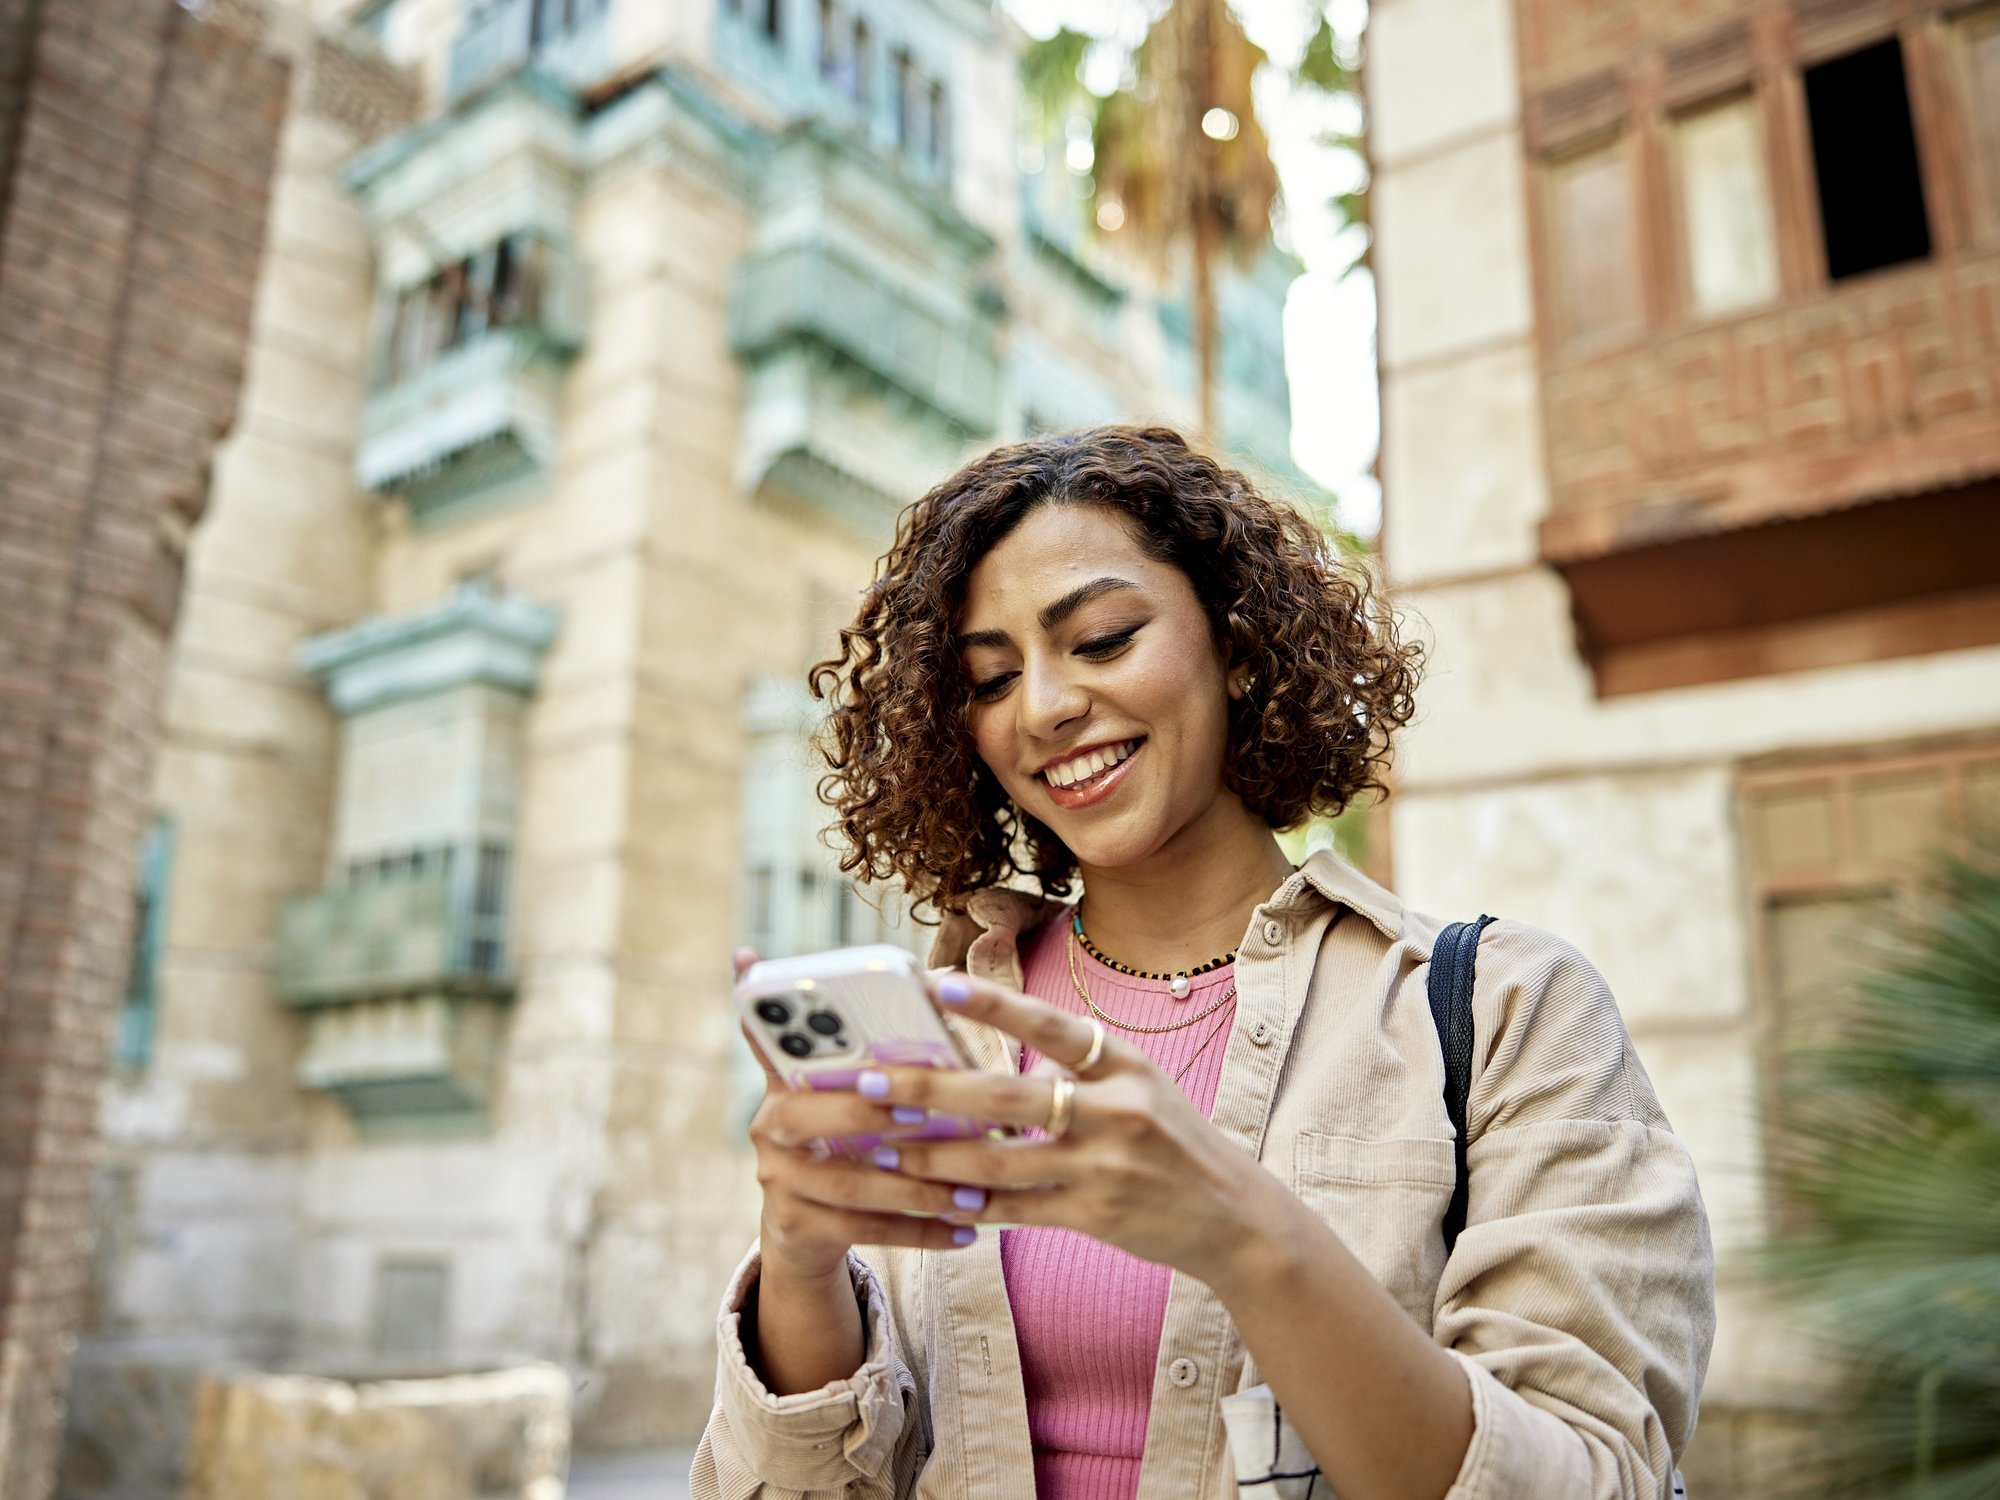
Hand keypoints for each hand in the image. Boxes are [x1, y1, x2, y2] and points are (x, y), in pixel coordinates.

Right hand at [735, 948, 982, 1285]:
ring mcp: (777, 1180)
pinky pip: (862, 1230)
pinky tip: (965, 1231)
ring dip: (915, 1187)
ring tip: (972, 1191)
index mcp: (782, 1081)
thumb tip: (941, 984)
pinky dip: (919, 1230)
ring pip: (847, 1182)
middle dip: (864, 1112)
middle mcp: (768, 1127)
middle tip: (922, 1112)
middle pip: (801, 1115)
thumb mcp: (846, 1093)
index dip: (779, 1025)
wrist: (806, 1229)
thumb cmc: (846, 1139)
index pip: (768, 1040)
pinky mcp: (794, 1227)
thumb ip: (879, 1051)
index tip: (798, 990)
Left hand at [864, 970, 1276, 1284]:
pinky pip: (1016, 1210)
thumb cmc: (1173, 1141)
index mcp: (1126, 1065)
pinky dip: (971, 1204)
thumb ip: (1076, 1069)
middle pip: (1008, 1096)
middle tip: (869, 1082)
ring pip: (1000, 1161)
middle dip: (932, 1089)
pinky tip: (930, 1197)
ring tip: (881, 1146)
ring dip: (933, 1155)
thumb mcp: (1140, 1085)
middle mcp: (1117, 1110)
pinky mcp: (1095, 1215)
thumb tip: (993, 1055)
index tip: (940, 986)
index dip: (996, 1006)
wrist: (1236, 1217)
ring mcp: (1105, 1166)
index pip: (1053, 1026)